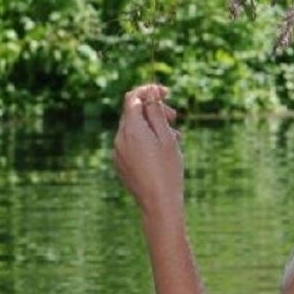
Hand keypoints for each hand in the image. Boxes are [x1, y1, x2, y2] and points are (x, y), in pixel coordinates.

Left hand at [113, 83, 183, 216]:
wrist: (159, 203)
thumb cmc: (167, 169)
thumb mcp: (166, 137)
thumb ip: (156, 112)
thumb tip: (150, 92)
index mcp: (131, 129)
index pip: (133, 97)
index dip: (149, 90)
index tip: (166, 92)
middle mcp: (119, 138)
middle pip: (133, 113)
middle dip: (153, 110)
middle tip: (175, 118)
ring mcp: (117, 152)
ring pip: (133, 129)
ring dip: (152, 127)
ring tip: (174, 137)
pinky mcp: (120, 164)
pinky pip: (131, 144)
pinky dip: (145, 140)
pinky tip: (161, 152)